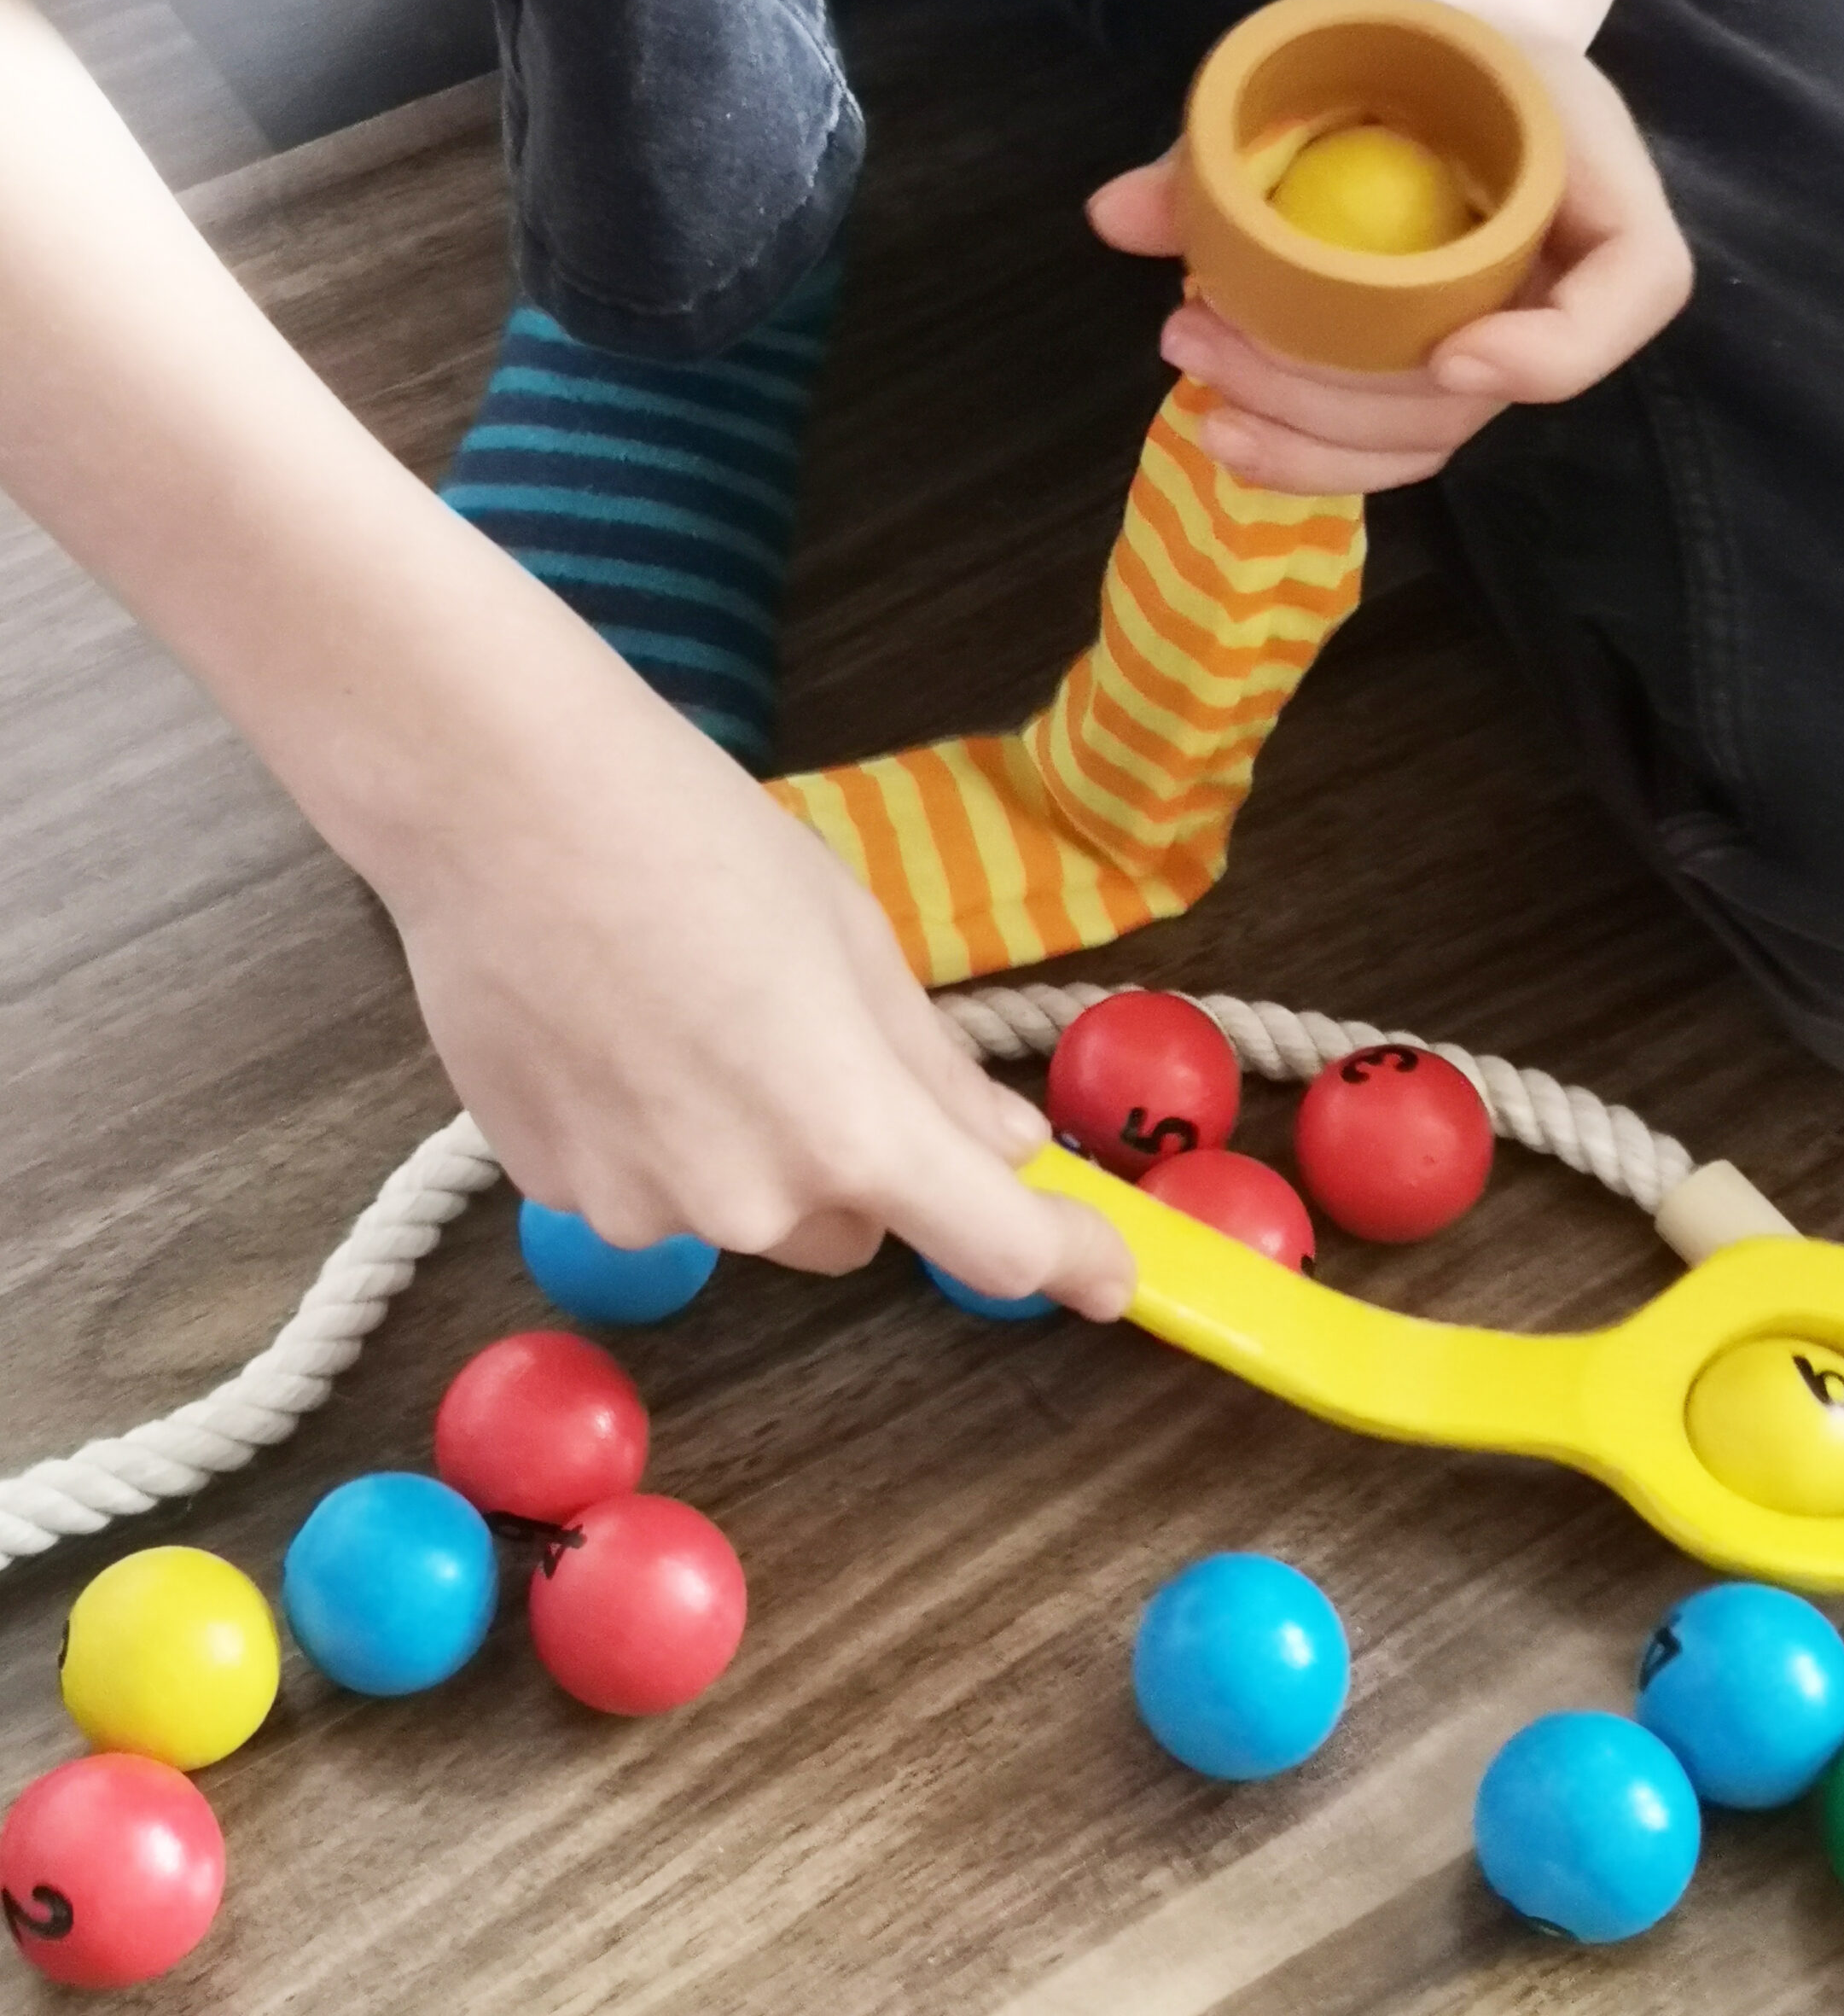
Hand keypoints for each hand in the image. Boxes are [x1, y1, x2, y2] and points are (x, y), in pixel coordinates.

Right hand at [382, 683, 1136, 1318]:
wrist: (501, 804)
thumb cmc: (700, 842)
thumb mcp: (856, 939)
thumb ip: (933, 1068)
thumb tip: (1002, 1147)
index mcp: (848, 1128)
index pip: (993, 1245)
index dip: (1065, 1259)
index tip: (1107, 1275)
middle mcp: (749, 1202)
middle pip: (853, 1230)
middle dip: (863, 1165)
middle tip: (817, 1044)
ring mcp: (638, 1208)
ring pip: (747, 1213)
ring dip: (752, 1152)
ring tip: (691, 1015)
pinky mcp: (551, 1190)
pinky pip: (649, 1189)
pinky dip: (658, 1137)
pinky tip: (616, 1032)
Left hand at [1085, 34, 1691, 496]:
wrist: (1423, 29)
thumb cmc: (1407, 27)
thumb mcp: (1350, 40)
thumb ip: (1229, 135)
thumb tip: (1117, 213)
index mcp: (1592, 183)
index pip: (1634, 290)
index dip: (1551, 351)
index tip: (1450, 352)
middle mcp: (1560, 284)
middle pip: (1476, 393)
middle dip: (1333, 394)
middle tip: (1206, 336)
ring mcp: (1497, 344)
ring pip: (1422, 437)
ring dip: (1302, 433)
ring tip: (1197, 375)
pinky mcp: (1430, 379)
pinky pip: (1386, 446)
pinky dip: (1306, 456)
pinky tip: (1225, 434)